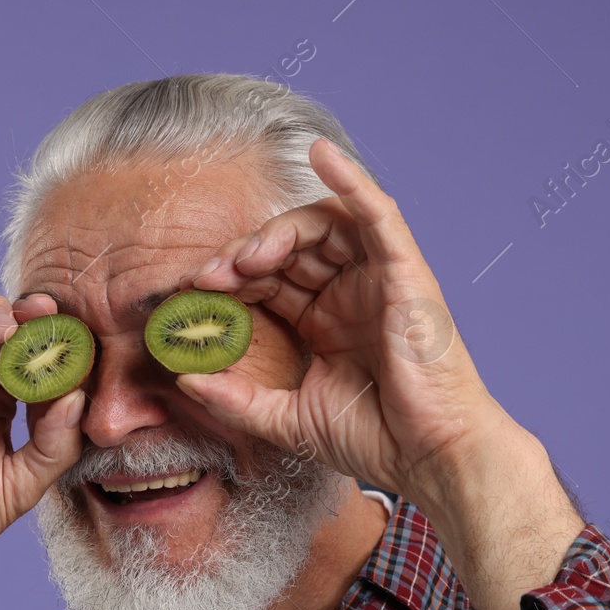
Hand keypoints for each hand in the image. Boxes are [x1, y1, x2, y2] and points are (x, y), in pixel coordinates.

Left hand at [173, 137, 516, 508]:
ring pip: (324, 225)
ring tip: (245, 259)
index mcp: (323, 321)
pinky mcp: (404, 272)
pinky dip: (351, 180)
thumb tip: (184, 378)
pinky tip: (322, 154)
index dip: (230, 279)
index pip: (269, 280)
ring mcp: (377, 279)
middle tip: (207, 277)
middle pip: (289, 248)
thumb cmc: (371, 438)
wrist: (425, 456)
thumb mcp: (284, 418)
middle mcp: (348, 293)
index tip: (192, 293)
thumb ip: (235, 398)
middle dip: (243, 256)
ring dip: (277, 232)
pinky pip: (378, 213)